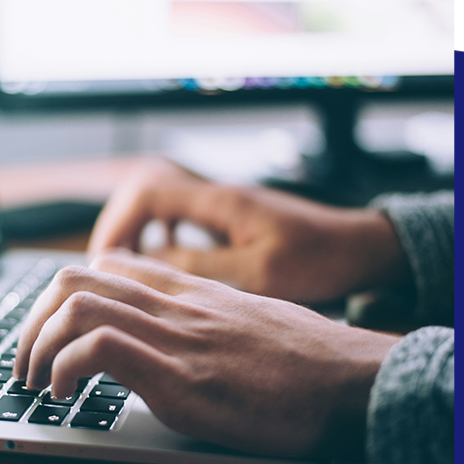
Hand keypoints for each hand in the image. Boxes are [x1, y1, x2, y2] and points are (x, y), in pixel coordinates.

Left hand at [15, 249, 399, 457]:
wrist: (352, 379)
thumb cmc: (304, 358)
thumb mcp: (245, 320)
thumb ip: (200, 317)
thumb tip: (170, 335)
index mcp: (187, 290)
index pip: (106, 264)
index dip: (63, 295)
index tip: (51, 330)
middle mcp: (173, 304)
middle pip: (74, 278)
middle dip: (32, 320)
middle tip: (26, 360)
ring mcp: (174, 336)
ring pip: (76, 304)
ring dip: (37, 345)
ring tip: (35, 381)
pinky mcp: (180, 377)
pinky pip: (99, 348)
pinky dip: (65, 368)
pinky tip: (65, 395)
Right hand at [88, 157, 409, 303]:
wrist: (357, 247)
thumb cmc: (318, 258)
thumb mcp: (259, 272)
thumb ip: (201, 265)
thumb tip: (149, 263)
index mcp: (220, 201)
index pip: (147, 192)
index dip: (117, 223)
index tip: (105, 260)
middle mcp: (215, 194)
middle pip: (144, 191)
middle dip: (118, 226)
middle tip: (106, 265)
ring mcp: (221, 204)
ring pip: (158, 202)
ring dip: (135, 229)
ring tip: (124, 264)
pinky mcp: (227, 217)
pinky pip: (177, 215)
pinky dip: (158, 233)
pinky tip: (160, 258)